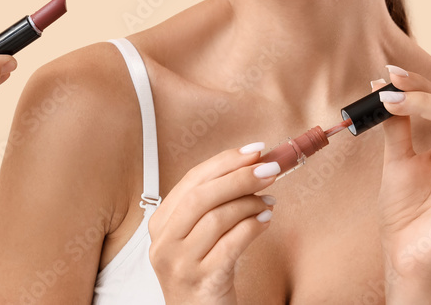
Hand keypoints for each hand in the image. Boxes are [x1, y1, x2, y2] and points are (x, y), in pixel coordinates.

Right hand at [148, 144, 276, 304]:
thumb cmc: (204, 270)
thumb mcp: (198, 234)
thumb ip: (215, 202)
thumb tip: (253, 164)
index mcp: (160, 223)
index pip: (192, 180)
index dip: (225, 161)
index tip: (255, 150)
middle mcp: (164, 242)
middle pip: (201, 196)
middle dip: (239, 177)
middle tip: (270, 168)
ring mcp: (180, 263)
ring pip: (217, 218)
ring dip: (250, 204)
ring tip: (269, 201)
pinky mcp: (202, 280)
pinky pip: (231, 245)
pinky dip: (252, 227)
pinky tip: (266, 221)